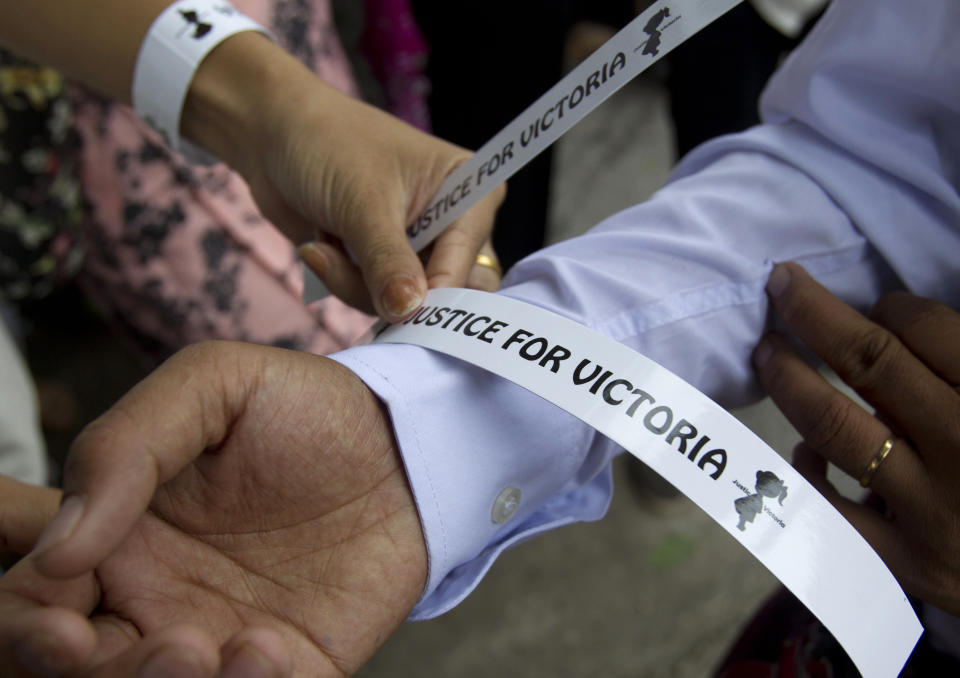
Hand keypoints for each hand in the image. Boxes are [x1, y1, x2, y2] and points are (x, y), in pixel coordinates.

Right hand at [0, 342, 426, 676]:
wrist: (408, 439)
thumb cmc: (305, 407)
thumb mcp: (211, 386)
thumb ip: (124, 448)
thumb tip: (57, 549)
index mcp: (121, 535)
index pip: (34, 600)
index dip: (28, 624)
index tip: (63, 626)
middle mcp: (158, 597)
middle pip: (82, 669)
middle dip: (95, 675)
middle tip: (152, 644)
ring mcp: (222, 636)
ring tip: (216, 648)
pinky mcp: (292, 666)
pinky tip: (272, 648)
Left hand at [185, 34, 504, 321]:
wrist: (269, 133)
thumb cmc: (327, 144)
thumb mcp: (363, 203)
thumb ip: (389, 262)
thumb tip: (409, 312)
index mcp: (472, 193)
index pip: (470, 259)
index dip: (440, 290)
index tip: (404, 309)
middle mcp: (455, 224)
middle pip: (450, 292)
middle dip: (398, 296)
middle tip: (359, 278)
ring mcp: (420, 248)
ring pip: (409, 304)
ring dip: (357, 285)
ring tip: (321, 247)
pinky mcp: (387, 266)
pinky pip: (379, 302)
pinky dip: (344, 283)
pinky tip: (319, 248)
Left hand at [754, 262, 959, 614]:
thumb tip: (899, 326)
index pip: (929, 329)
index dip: (891, 305)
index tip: (876, 302)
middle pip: (870, 363)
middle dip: (815, 315)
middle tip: (781, 284)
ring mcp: (932, 510)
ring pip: (834, 426)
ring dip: (789, 379)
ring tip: (766, 351)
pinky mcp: (906, 563)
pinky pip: (830, 509)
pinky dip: (806, 471)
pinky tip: (805, 450)